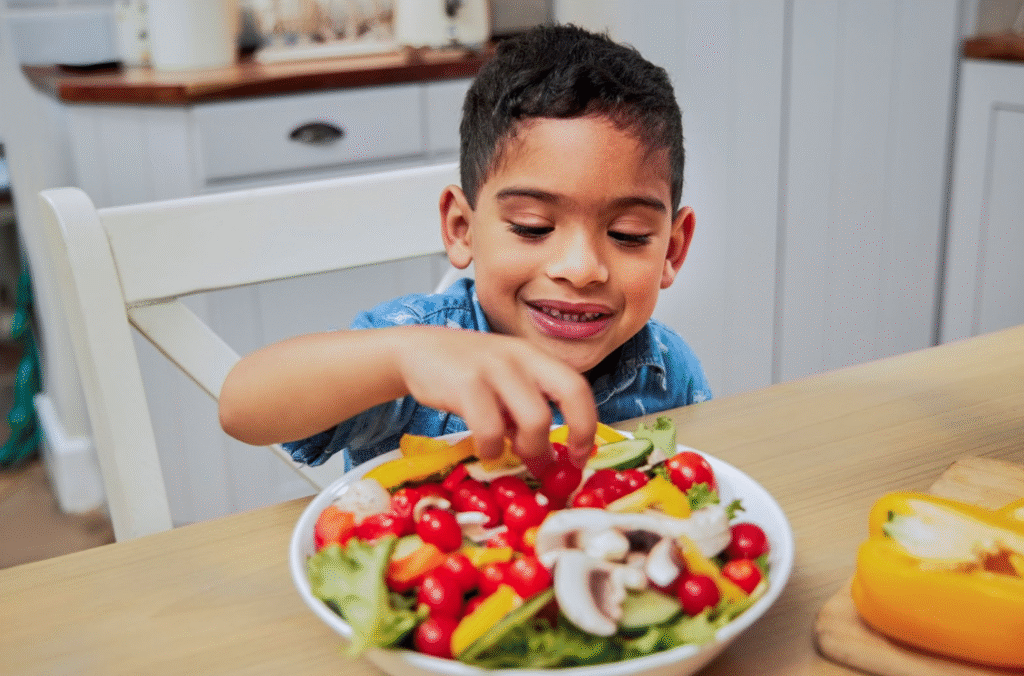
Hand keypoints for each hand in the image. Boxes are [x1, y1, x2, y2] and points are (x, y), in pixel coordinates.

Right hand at [395, 326, 596, 473]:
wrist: (417, 351)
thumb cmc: (467, 374)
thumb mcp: (504, 383)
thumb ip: (526, 412)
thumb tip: (548, 460)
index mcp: (536, 357)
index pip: (578, 386)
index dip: (587, 424)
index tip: (580, 456)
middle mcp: (522, 356)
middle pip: (571, 392)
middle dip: (576, 433)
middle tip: (557, 462)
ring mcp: (495, 367)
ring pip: (536, 417)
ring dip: (530, 448)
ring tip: (512, 454)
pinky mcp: (466, 383)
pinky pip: (491, 428)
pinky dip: (491, 448)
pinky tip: (485, 448)